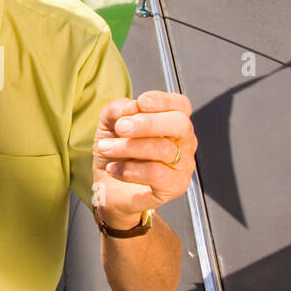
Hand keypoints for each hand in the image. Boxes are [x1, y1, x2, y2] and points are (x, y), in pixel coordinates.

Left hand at [92, 90, 195, 225]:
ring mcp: (182, 165)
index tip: (140, 103)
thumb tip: (131, 106)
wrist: (108, 190)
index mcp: (172, 122)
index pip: (180, 105)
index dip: (162, 101)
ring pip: (163, 149)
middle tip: (121, 127)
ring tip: (107, 148)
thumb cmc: (115, 156)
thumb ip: (118, 110)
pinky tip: (114, 168)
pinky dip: (130, 170)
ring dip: (129, 147)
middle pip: (180, 124)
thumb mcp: (109, 125)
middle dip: (147, 123)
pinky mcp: (174, 186)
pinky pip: (156, 174)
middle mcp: (183, 142)